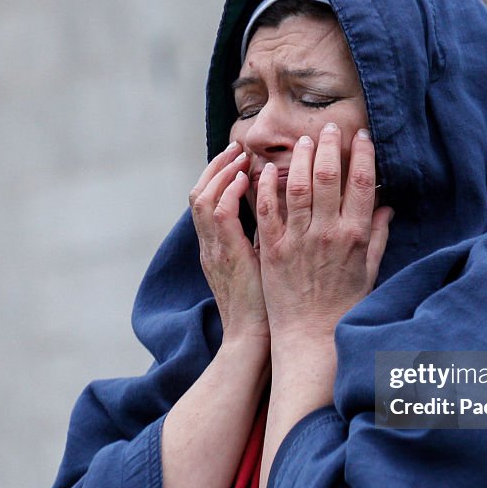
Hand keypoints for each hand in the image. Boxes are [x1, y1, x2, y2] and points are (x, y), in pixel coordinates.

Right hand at [189, 142, 269, 344]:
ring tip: (241, 156)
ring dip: (221, 172)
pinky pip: (219, 215)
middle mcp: (209, 246)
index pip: (208, 201)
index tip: (240, 159)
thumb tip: (287, 215)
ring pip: (202, 198)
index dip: (219, 176)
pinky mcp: (226, 256)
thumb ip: (266, 239)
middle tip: (238, 148)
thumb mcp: (261, 266)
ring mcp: (213, 250)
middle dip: (216, 167)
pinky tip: (245, 179)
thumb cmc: (267, 307)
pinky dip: (229, 193)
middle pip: (199, 193)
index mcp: (216, 248)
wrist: (255, 339)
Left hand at [255, 123, 392, 343]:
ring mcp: (297, 240)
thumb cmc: (343, 306)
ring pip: (296, 186)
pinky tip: (269, 170)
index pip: (361, 184)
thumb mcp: (369, 271)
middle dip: (329, 146)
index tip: (360, 137)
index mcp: (354, 236)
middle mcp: (326, 233)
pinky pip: (267, 209)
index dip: (361, 155)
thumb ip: (377, 236)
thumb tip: (387, 207)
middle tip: (329, 128)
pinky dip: (267, 187)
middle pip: (327, 176)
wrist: (311, 337)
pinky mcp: (271, 249)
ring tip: (302, 141)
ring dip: (299, 158)